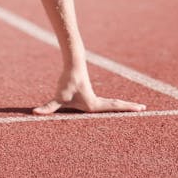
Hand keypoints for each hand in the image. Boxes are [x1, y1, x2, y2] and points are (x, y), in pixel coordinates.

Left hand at [32, 70, 146, 115]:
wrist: (72, 64)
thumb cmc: (66, 82)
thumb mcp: (57, 98)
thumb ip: (47, 108)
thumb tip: (34, 113)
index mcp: (93, 104)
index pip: (113, 108)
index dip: (127, 108)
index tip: (140, 108)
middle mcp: (97, 101)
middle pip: (116, 106)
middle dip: (129, 108)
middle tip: (143, 108)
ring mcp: (95, 97)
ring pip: (113, 104)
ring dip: (124, 106)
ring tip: (136, 108)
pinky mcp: (90, 94)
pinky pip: (106, 101)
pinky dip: (114, 104)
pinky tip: (116, 107)